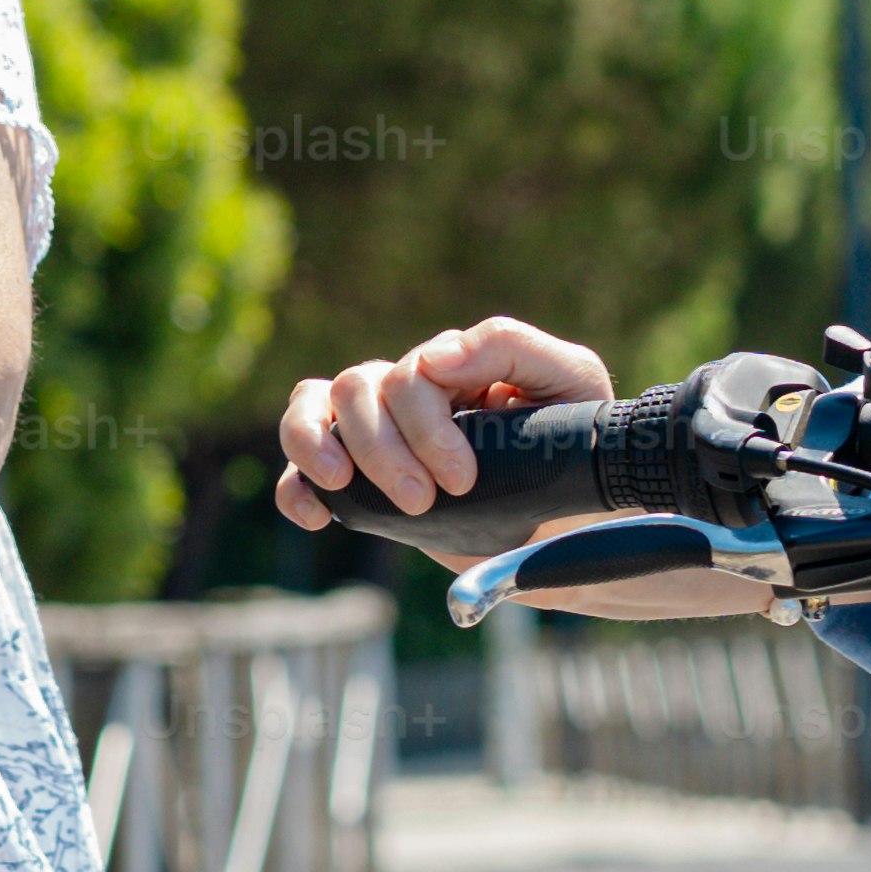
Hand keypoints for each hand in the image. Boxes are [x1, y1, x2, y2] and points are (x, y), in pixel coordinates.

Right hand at [270, 316, 615, 536]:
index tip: (461, 480)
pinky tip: (317, 515)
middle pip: (358, 389)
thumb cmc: (576, 445)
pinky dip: (294, 486)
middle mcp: (408, 391)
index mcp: (453, 364)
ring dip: (319, 445)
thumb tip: (433, 356)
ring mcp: (379, 435)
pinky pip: (298, 470)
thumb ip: (509, 346)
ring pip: (314, 406)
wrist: (574, 525)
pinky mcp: (363, 487)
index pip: (412, 374)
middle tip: (422, 501)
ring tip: (342, 485)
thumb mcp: (570, 381)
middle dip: (384, 450)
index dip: (425, 426)